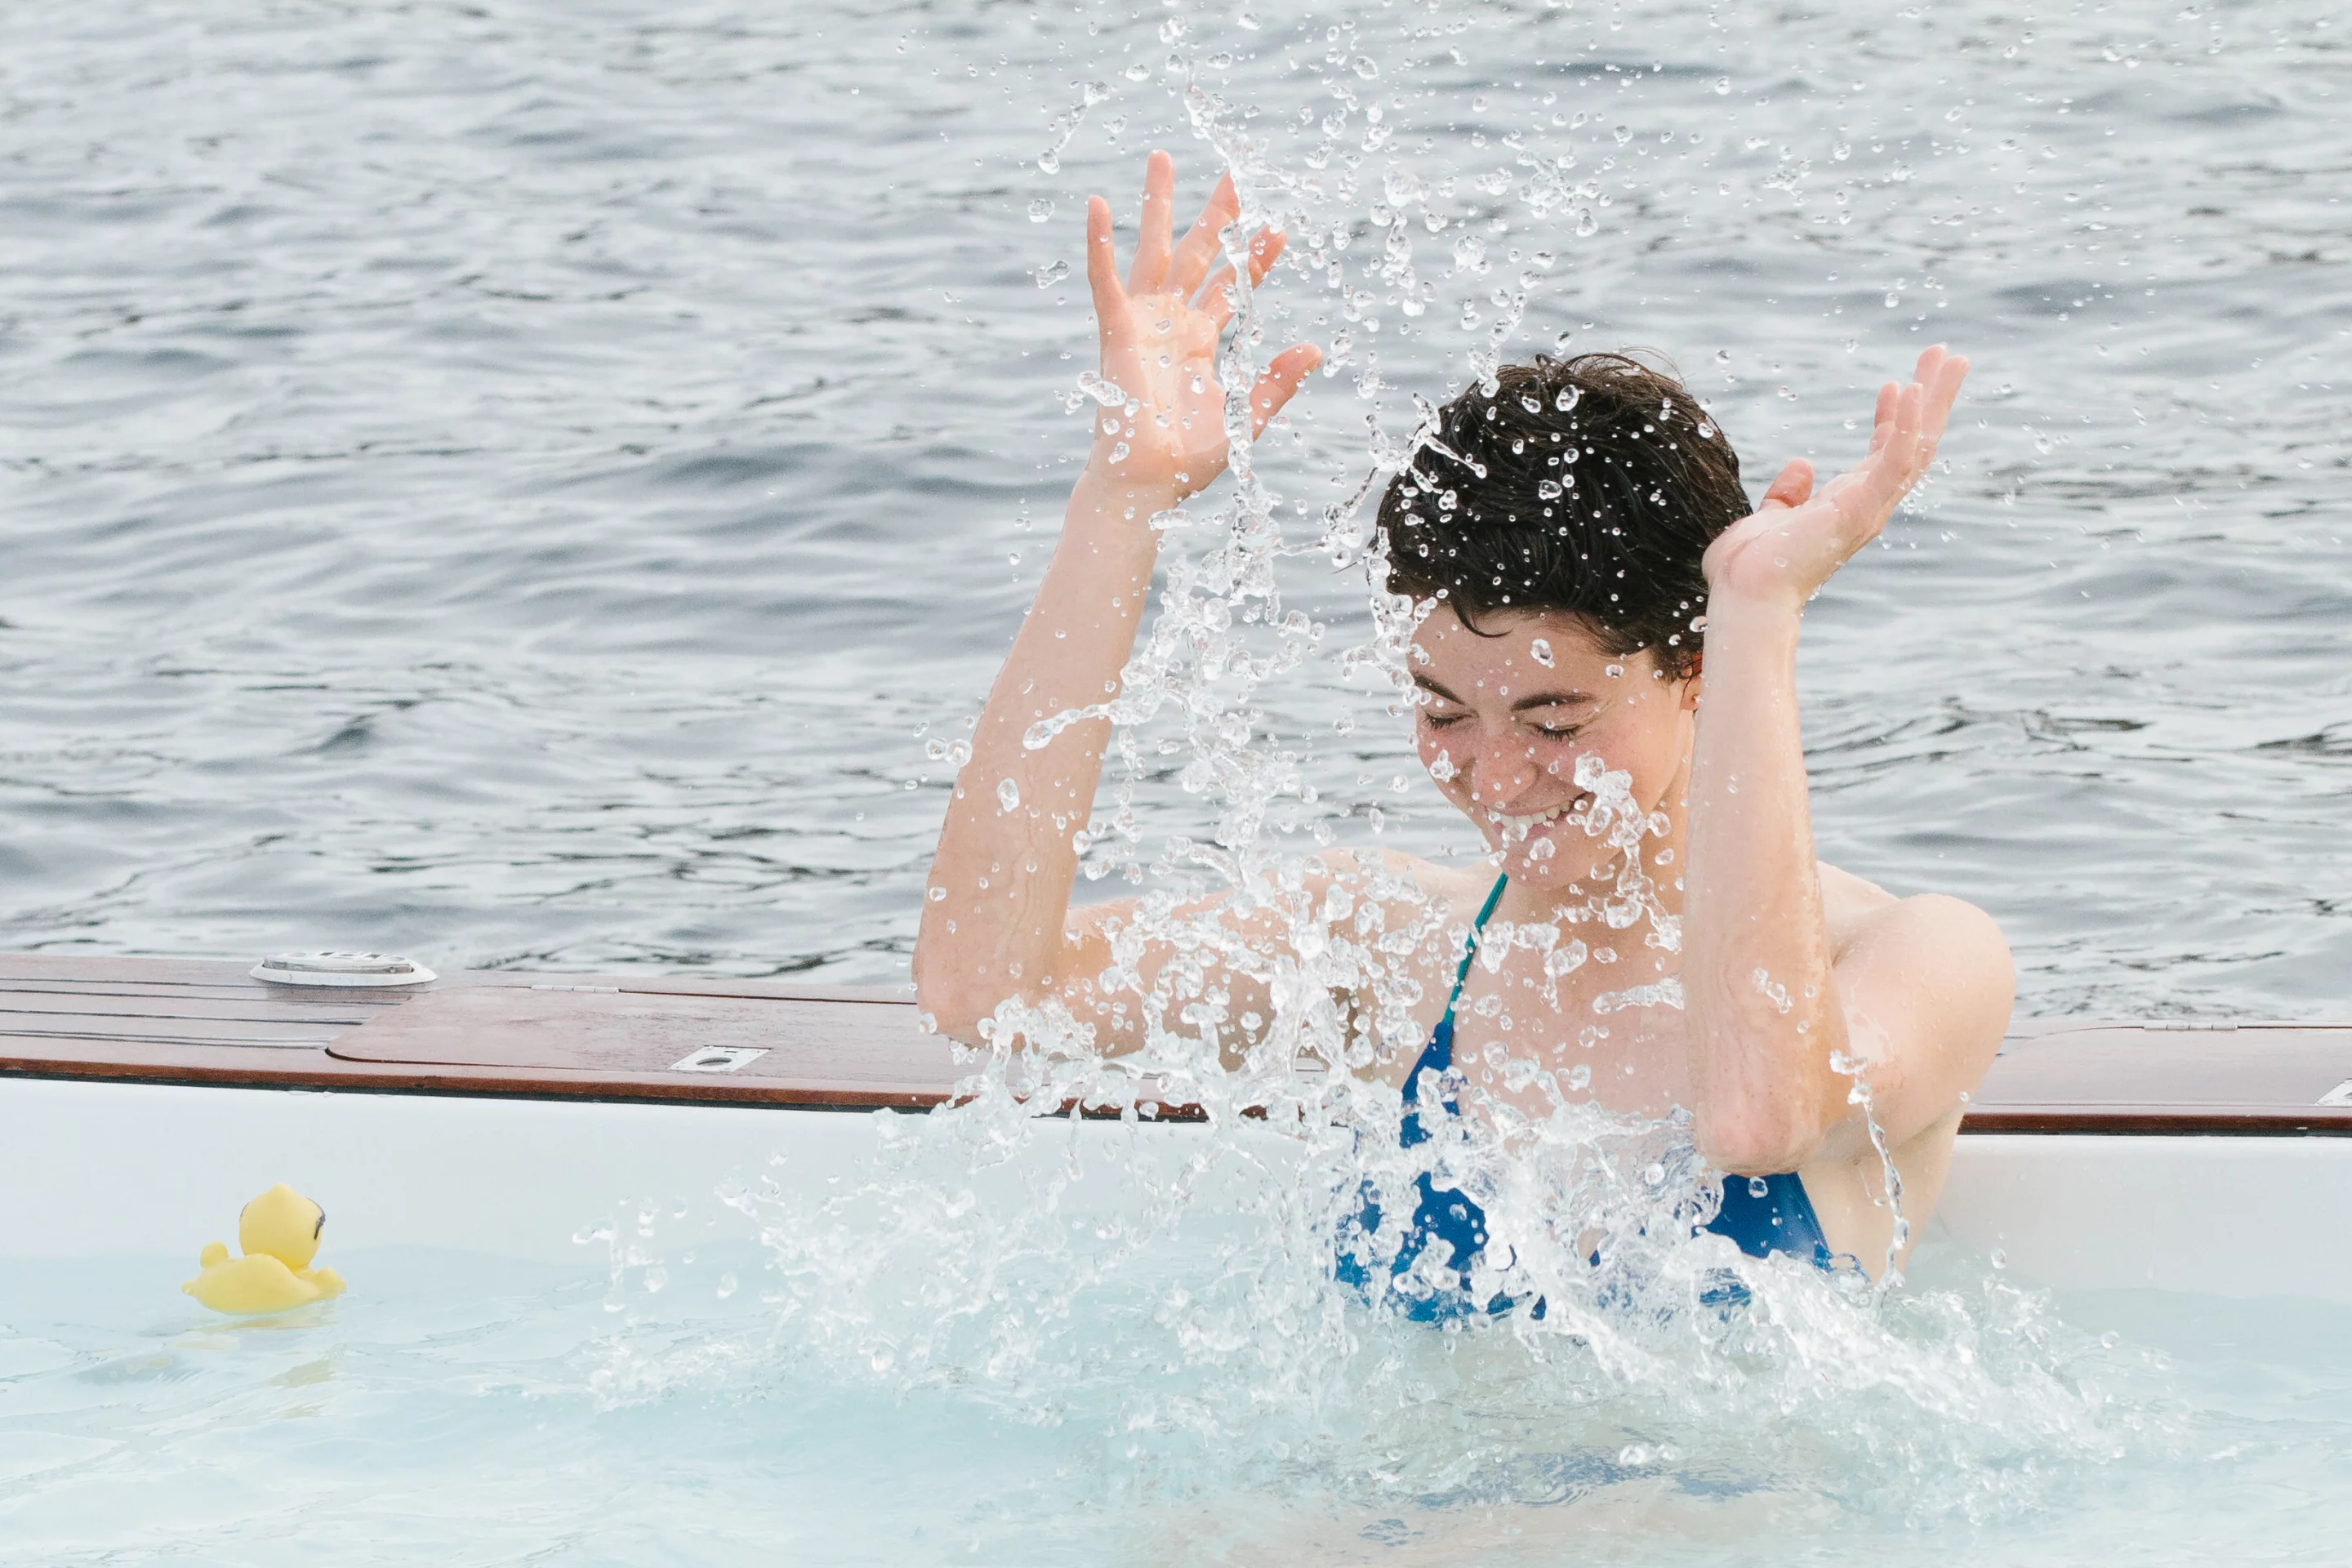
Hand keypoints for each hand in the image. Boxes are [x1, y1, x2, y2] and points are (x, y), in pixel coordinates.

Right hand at [1083, 151, 1319, 500]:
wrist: (1150, 481)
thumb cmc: (1189, 460)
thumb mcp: (1246, 417)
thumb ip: (1275, 381)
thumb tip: (1315, 349)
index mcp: (1199, 342)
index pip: (1230, 286)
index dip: (1253, 257)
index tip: (1278, 227)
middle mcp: (1171, 324)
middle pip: (1195, 254)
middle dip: (1214, 214)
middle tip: (1234, 173)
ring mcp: (1143, 322)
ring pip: (1151, 249)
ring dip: (1156, 205)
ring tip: (1161, 158)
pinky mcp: (1116, 330)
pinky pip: (1104, 279)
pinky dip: (1099, 243)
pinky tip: (1098, 204)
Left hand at [1701, 345, 1968, 611]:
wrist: (1744, 597)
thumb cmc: (1752, 569)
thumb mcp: (1769, 518)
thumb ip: (1787, 495)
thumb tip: (1800, 466)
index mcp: (1849, 505)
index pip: (1884, 454)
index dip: (1893, 417)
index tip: (1898, 383)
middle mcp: (1868, 505)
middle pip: (1916, 444)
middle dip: (1934, 399)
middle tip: (1949, 357)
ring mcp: (1869, 507)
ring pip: (1917, 446)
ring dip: (1933, 400)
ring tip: (1947, 359)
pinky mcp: (1859, 508)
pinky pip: (1893, 461)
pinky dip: (1903, 425)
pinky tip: (1909, 389)